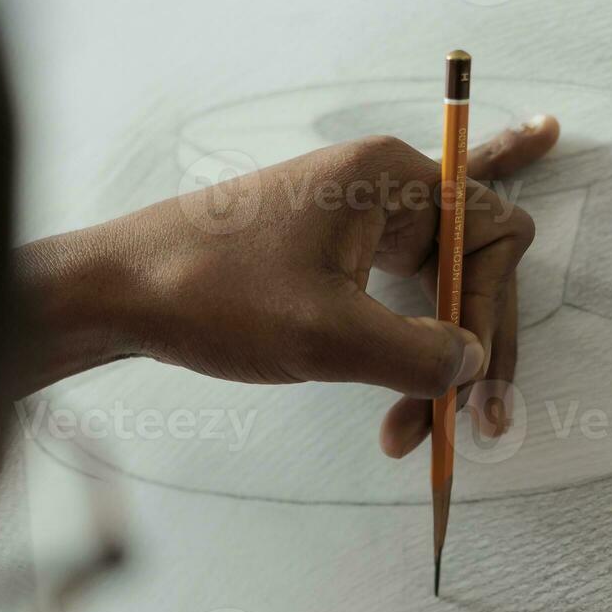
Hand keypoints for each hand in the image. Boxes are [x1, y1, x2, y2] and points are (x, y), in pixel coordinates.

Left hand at [15, 116, 558, 456]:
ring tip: (409, 432)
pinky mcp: (328, 252)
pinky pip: (395, 296)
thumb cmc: (213, 296)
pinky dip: (406, 344)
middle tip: (476, 426)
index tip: (471, 387)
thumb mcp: (327, 337)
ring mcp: (354, 219)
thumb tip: (472, 365)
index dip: (493, 317)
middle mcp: (380, 188)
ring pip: (432, 292)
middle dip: (471, 348)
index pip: (493, 237)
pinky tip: (421, 386)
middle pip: (471, 266)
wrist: (119, 291)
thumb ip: (418, 355)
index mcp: (390, 178)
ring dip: (432, 361)